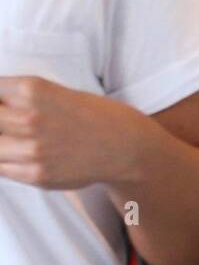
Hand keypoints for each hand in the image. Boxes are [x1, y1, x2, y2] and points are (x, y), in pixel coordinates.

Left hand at [0, 75, 139, 189]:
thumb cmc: (88, 114)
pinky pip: (1, 168)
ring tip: (17, 139)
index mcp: (32, 89)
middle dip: (1, 121)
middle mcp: (30, 118)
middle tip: (12, 123)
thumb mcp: (51, 92)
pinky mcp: (36, 174)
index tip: (3, 105)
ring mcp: (32, 149)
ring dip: (2, 143)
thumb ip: (16, 98)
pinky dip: (5, 161)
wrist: (120, 145)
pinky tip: (19, 154)